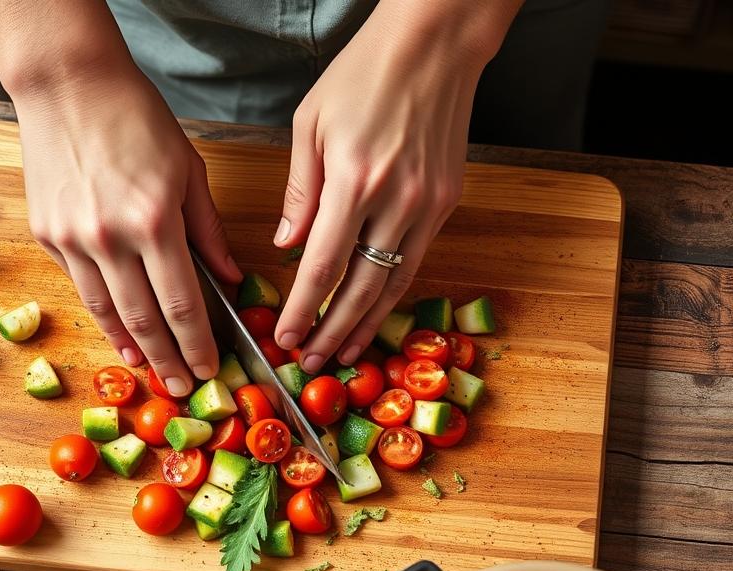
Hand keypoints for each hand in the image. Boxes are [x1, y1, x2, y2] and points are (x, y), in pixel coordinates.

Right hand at [12, 63, 240, 396]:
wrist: (68, 84)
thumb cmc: (136, 117)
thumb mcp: (188, 169)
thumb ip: (208, 230)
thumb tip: (230, 280)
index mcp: (156, 220)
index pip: (183, 303)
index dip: (198, 345)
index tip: (210, 369)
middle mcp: (112, 237)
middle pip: (145, 319)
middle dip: (168, 361)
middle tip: (184, 390)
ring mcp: (74, 239)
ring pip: (108, 312)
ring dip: (132, 350)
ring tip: (151, 374)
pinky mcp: (48, 234)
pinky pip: (81, 288)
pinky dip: (103, 318)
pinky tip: (118, 337)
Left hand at [272, 1, 516, 372]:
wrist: (434, 45)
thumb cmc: (364, 73)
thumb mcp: (309, 124)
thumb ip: (300, 192)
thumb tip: (288, 246)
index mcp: (353, 179)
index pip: (322, 266)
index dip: (303, 310)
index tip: (286, 337)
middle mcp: (395, 199)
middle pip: (361, 287)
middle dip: (332, 331)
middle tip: (311, 363)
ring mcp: (426, 204)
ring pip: (394, 282)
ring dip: (366, 323)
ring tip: (344, 352)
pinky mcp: (446, 201)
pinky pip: (416, 258)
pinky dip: (393, 291)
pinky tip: (374, 310)